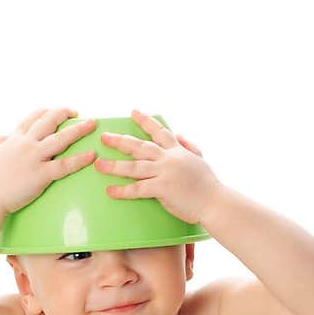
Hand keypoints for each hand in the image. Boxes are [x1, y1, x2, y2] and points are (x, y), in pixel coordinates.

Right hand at [0, 107, 97, 213]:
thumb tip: (4, 136)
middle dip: (65, 113)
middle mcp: (26, 144)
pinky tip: (92, 155)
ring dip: (78, 130)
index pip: (34, 117)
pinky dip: (80, 159)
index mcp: (15, 138)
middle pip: (49, 121)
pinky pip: (64, 165)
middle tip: (78, 113)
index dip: (49, 111)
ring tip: (92, 124)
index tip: (61, 110)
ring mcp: (34, 158)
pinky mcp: (41, 175)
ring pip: (60, 139)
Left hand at [94, 109, 221, 224]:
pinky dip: (123, 190)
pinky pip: (138, 188)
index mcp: (178, 151)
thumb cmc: (208, 184)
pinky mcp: (162, 189)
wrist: (215, 202)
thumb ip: (190, 145)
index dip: (146, 121)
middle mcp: (169, 159)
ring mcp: (164, 173)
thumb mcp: (201, 159)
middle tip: (104, 136)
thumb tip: (180, 134)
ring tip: (99, 164)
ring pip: (134, 166)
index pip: (159, 132)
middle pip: (139, 146)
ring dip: (114, 165)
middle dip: (120, 140)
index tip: (133, 112)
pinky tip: (110, 190)